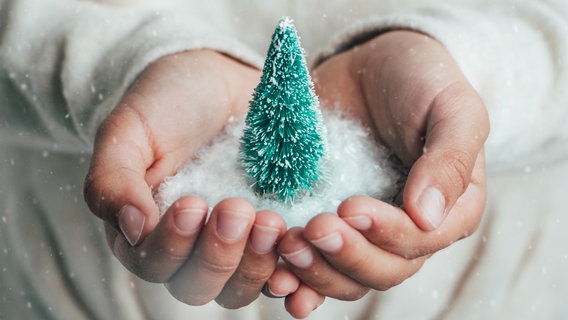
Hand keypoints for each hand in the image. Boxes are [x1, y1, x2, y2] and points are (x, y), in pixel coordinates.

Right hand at [83, 50, 289, 307]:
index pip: (154, 265)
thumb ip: (113, 180)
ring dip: (256, 263)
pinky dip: (290, 268)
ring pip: (240, 287)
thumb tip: (132, 230)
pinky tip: (296, 240)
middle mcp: (189, 248)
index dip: (173, 245)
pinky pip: (282, 271)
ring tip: (270, 220)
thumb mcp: (128, 131)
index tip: (192, 204)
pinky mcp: (270, 235)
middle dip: (219, 255)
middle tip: (238, 209)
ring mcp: (234, 245)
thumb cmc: (166, 104)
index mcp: (146, 231)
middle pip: (200, 285)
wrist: (218, 78)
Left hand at [277, 31, 488, 300]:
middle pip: (383, 270)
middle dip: (346, 255)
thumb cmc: (420, 81)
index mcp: (451, 210)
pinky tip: (274, 274)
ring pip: (347, 277)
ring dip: (316, 270)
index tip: (350, 207)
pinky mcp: (329, 223)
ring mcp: (365, 232)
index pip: (421, 241)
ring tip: (286, 245)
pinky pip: (315, 264)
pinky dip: (296, 277)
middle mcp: (408, 231)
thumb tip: (429, 217)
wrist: (371, 67)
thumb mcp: (451, 108)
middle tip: (311, 227)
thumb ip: (450, 159)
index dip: (387, 233)